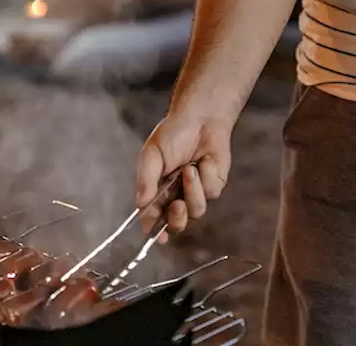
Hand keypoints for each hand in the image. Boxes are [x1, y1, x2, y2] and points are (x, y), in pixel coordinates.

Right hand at [135, 111, 232, 241]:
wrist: (201, 118)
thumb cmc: (173, 134)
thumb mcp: (152, 154)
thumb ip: (146, 180)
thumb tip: (141, 204)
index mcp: (157, 191)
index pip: (153, 217)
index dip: (155, 231)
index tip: (157, 238)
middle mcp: (176, 195)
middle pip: (177, 223)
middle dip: (177, 218)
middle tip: (177, 204)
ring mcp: (196, 192)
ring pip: (197, 210)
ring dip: (193, 190)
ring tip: (189, 168)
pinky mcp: (214, 185)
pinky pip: (211, 192)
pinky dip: (206, 176)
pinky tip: (203, 161)